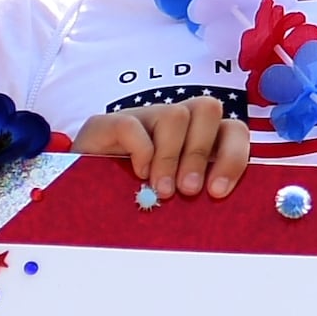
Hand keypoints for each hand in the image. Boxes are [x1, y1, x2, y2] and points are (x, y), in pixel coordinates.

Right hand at [75, 99, 249, 199]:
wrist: (83, 197)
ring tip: (160, 190)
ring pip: (175, 114)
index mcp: (199, 140)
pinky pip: (132, 125)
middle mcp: (176, 123)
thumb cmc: (138, 201)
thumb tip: (219, 206)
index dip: (233, 157)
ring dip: (170, 157)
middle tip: (187, 191)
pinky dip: (140, 152)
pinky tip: (136, 175)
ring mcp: (144, 119)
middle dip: (201, 154)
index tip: (217, 192)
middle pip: (209, 109)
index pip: (233, 130)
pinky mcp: (110, 123)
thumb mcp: (175, 202)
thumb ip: (199, 199)